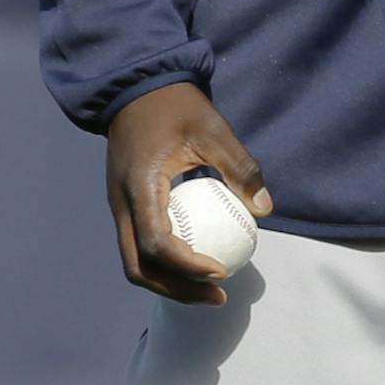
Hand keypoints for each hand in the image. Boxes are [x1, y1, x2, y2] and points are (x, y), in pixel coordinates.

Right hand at [105, 82, 272, 306]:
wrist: (138, 88)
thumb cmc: (177, 106)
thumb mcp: (213, 129)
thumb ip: (239, 167)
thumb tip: (265, 209)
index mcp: (139, 186)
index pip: (157, 243)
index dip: (187, 266)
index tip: (221, 272)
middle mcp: (121, 205)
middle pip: (139, 267)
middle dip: (176, 289)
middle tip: (217, 296)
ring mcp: (119, 208)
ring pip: (135, 262)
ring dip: (169, 281)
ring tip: (210, 289)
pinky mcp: (126, 206)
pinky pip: (140, 245)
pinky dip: (166, 262)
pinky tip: (198, 261)